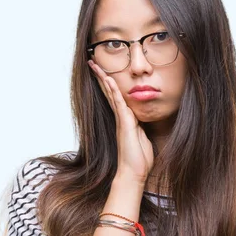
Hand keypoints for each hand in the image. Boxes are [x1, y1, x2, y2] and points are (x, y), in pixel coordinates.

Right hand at [88, 59, 153, 183]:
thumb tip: (142, 119)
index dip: (110, 84)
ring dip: (104, 79)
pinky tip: (110, 80)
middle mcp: (120, 118)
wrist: (134, 172)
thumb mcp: (142, 137)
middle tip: (93, 63)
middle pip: (109, 92)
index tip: (104, 72)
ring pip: (111, 94)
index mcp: (125, 119)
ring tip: (96, 66)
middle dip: (102, 77)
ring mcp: (121, 120)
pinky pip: (118, 103)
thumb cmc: (139, 159)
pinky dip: (114, 91)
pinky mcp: (124, 124)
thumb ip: (140, 126)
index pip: (116, 97)